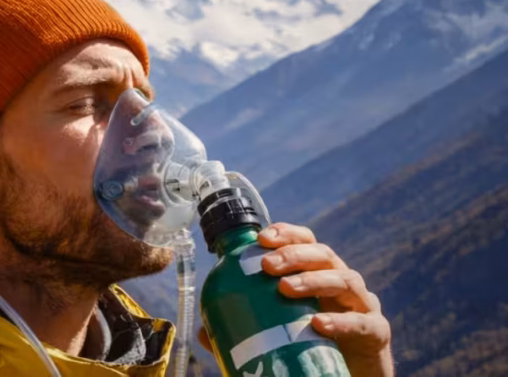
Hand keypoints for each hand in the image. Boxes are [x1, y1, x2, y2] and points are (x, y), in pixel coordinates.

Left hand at [197, 222, 393, 376]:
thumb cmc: (312, 347)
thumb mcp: (279, 331)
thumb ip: (246, 328)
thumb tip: (204, 331)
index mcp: (319, 275)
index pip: (307, 241)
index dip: (287, 233)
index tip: (261, 238)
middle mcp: (342, 283)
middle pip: (324, 254)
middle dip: (294, 254)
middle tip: (266, 265)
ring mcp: (362, 305)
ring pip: (345, 279)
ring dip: (313, 280)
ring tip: (285, 289)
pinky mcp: (376, 333)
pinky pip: (363, 323)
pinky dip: (341, 322)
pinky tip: (318, 325)